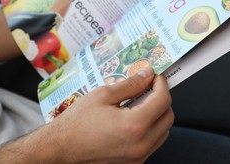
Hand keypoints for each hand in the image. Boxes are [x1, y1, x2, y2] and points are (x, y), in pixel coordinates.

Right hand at [51, 67, 173, 162]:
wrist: (62, 147)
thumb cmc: (77, 122)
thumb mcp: (103, 95)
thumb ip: (130, 84)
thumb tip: (147, 75)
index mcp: (134, 125)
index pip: (162, 100)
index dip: (161, 84)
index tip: (155, 76)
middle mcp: (140, 144)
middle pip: (168, 117)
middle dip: (162, 99)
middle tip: (148, 87)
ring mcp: (138, 156)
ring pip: (163, 131)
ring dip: (157, 114)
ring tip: (139, 103)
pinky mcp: (133, 162)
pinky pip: (152, 143)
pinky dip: (150, 128)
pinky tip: (134, 118)